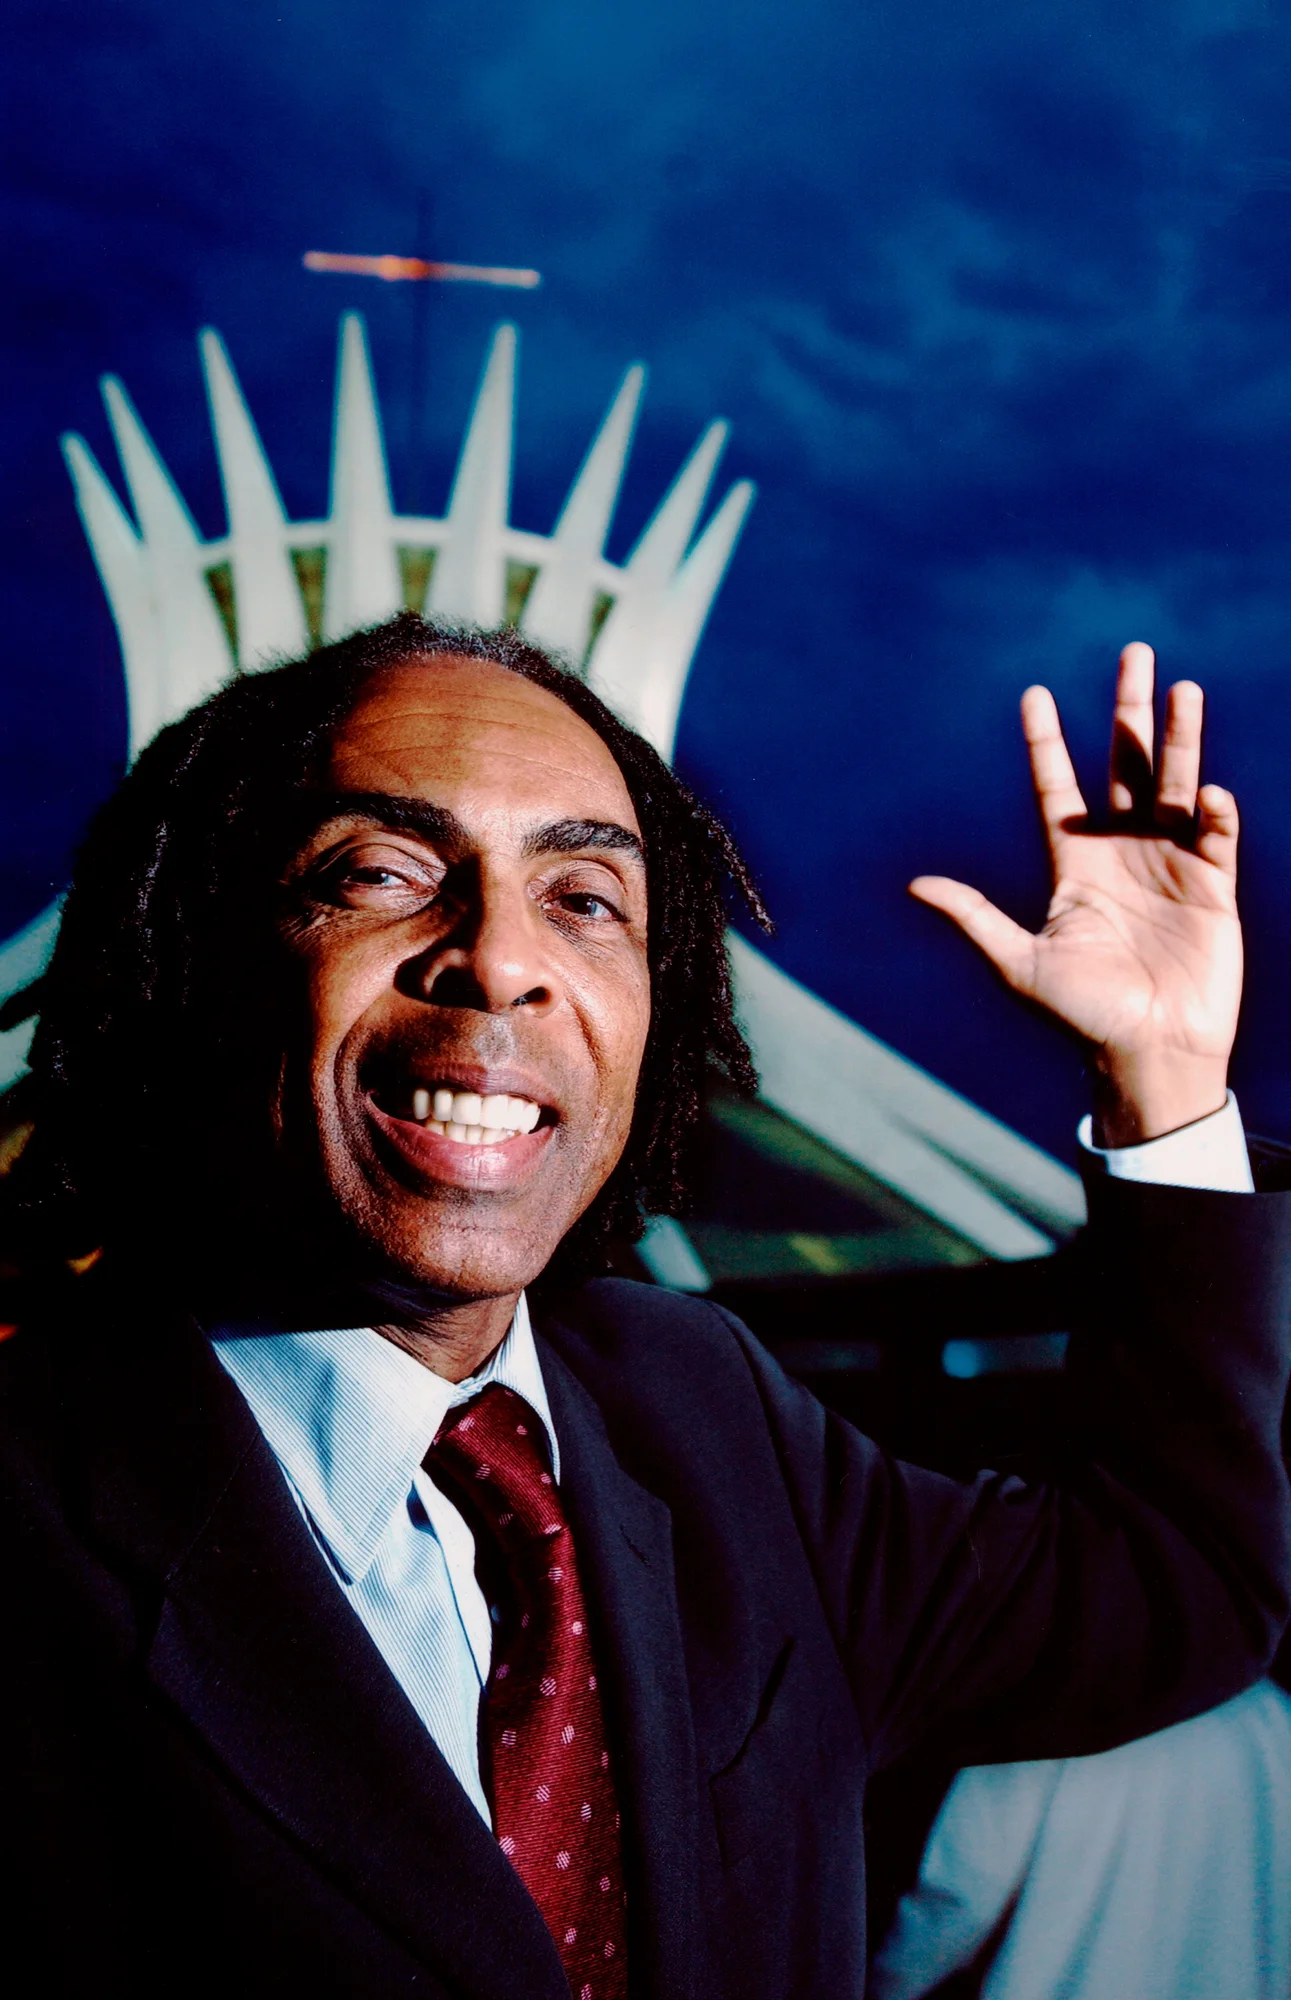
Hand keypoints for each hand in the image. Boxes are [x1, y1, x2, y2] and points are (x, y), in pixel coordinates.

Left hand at [910, 643, 1241, 1145]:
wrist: (1145, 1054)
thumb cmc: (1079, 1016)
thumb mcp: (1018, 964)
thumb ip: (973, 917)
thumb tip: (916, 884)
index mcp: (1072, 864)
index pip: (1056, 788)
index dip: (1046, 742)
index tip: (1034, 694)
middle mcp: (1121, 853)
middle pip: (1126, 765)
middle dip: (1129, 711)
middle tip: (1134, 652)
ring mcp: (1169, 865)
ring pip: (1174, 783)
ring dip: (1180, 737)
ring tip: (1184, 687)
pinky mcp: (1212, 886)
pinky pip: (1214, 834)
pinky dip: (1211, 811)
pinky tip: (1206, 792)